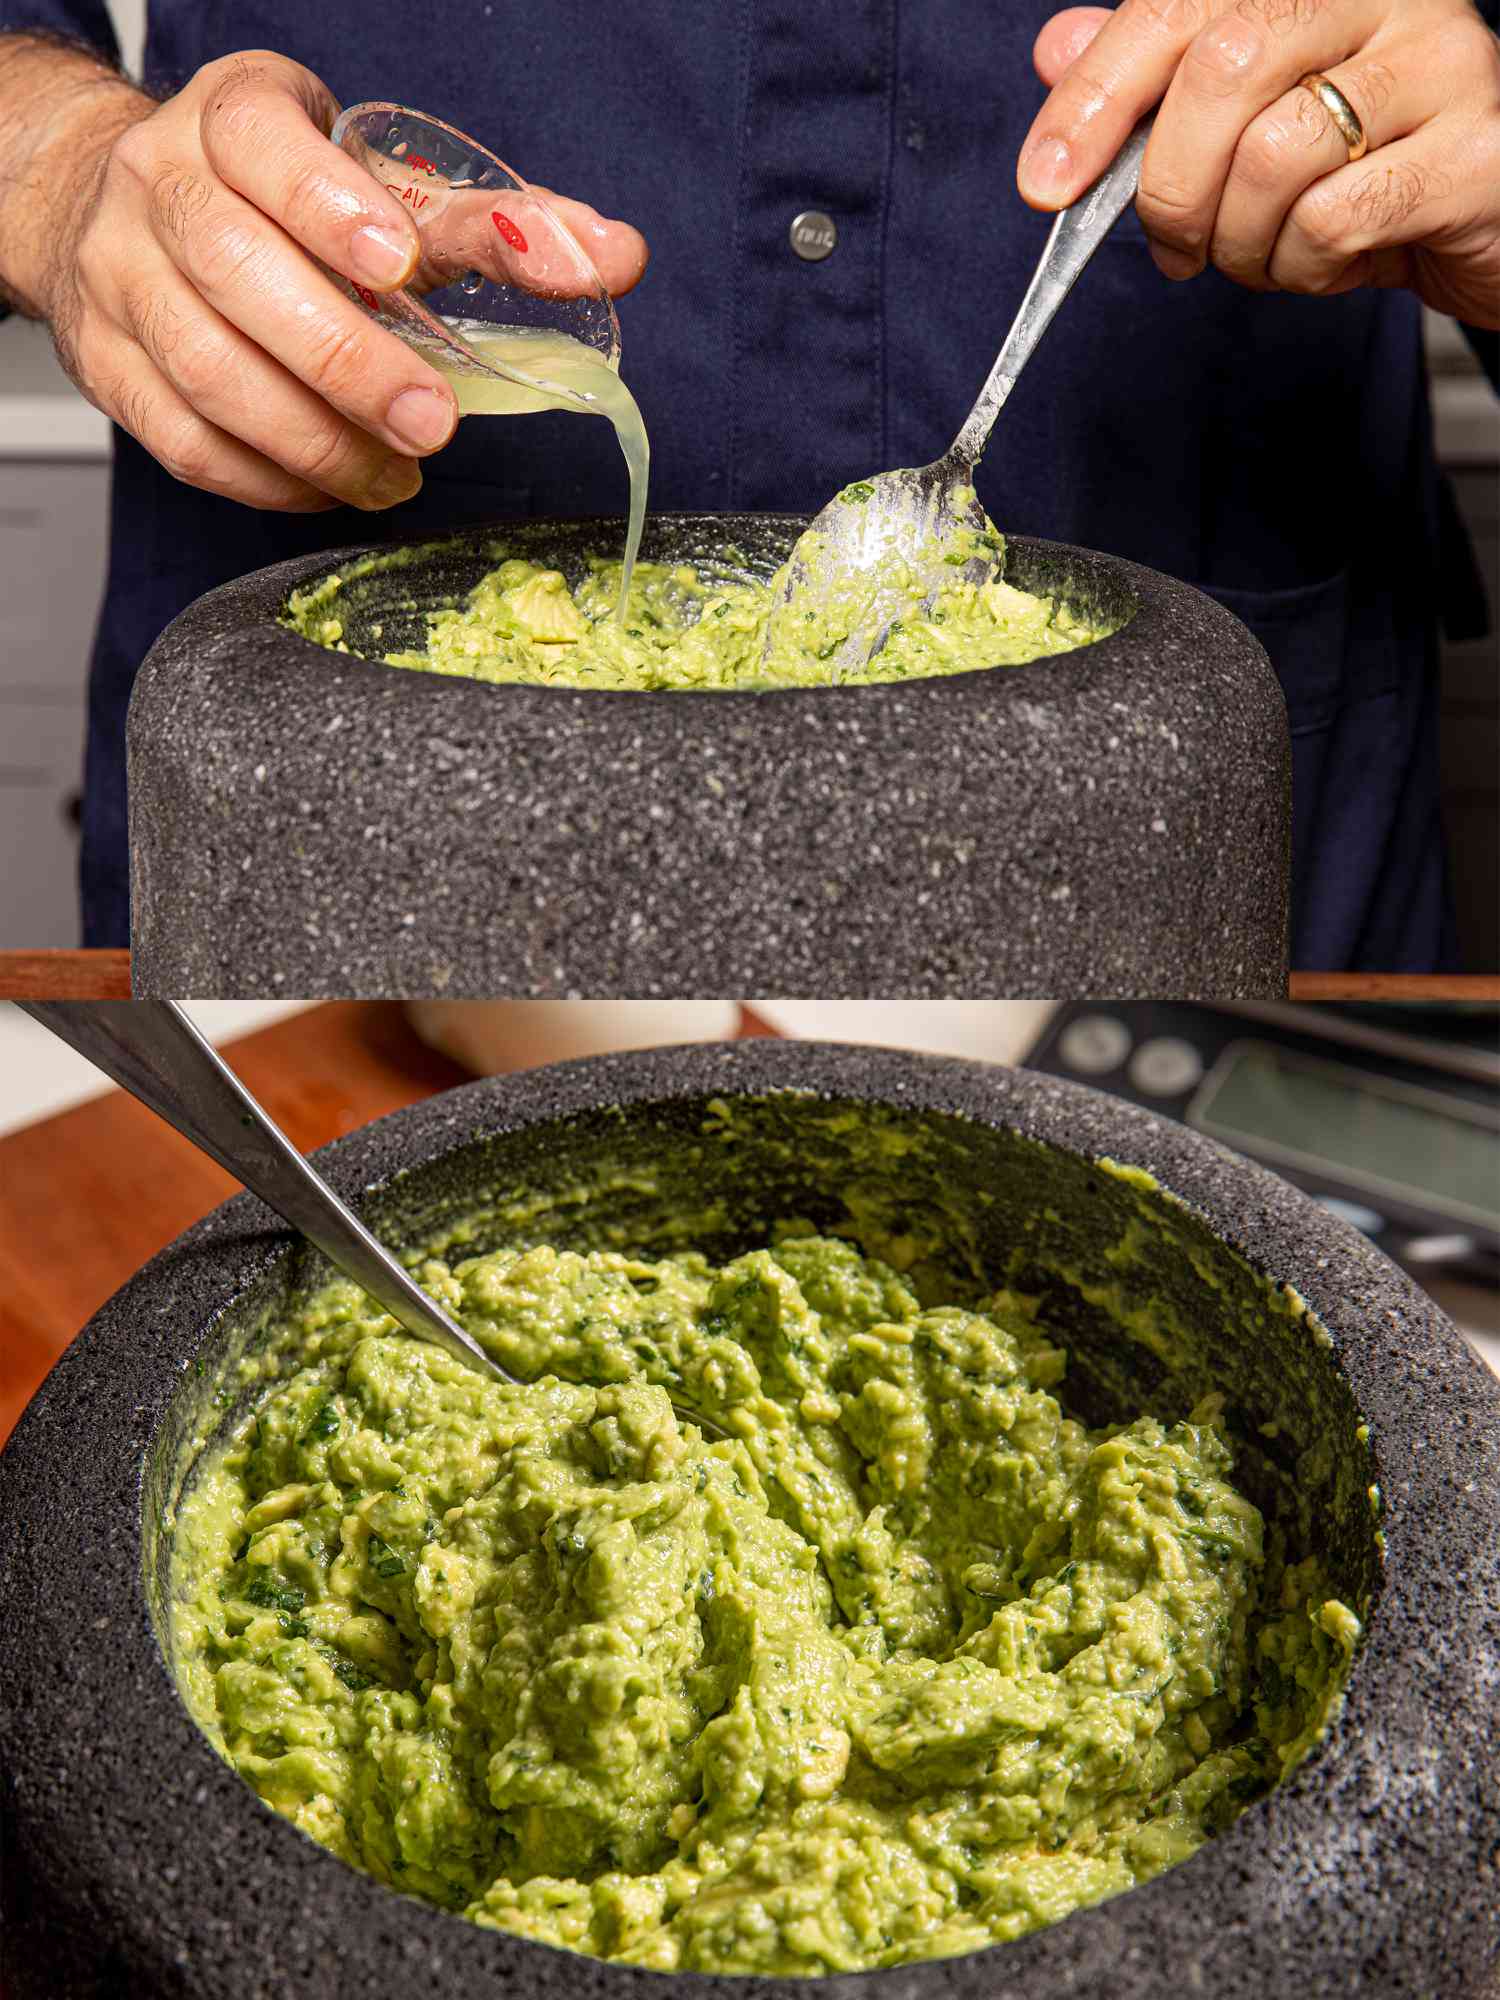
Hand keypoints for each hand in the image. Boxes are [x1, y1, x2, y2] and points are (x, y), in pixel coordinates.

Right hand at [34, 50, 648, 510]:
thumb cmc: (286, 208)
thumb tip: (618, 255)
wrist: (139, 220)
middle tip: (430, 423)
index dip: (328, 203)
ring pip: (209, 370)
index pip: (262, 142)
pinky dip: (270, 480)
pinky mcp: (108, 368)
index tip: (397, 263)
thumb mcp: (386, 195)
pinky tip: (332, 487)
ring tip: (395, 475)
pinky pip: (186, 441)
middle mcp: (159, 186)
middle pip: (236, 269)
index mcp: (232, 118)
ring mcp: (121, 278)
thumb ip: (497, 229)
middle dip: (346, 360)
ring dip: (316, 440)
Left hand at [1019, 2, 1499, 326]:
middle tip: (1174, 249)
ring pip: (1275, 158)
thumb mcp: (1249, 122)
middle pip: (1221, 73)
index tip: (1045, 186)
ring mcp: (1435, 64)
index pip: (1174, 11)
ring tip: (1267, 254)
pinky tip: (1328, 261)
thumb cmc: (1360, 167)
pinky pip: (1334, 220)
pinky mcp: (1469, 151)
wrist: (1484, 216)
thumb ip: (1156, 80)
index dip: (1094, 100)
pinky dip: (1304, 267)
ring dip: (1243, 243)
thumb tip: (1056, 49)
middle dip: (1170, 188)